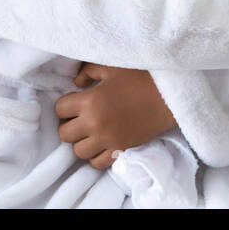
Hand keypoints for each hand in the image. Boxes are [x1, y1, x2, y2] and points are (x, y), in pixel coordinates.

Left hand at [53, 64, 177, 168]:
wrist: (168, 96)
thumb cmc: (140, 77)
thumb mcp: (112, 66)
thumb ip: (88, 70)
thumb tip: (76, 83)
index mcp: (90, 101)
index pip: (60, 109)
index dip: (65, 104)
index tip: (74, 101)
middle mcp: (95, 123)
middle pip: (64, 134)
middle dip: (69, 124)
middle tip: (79, 117)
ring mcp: (107, 140)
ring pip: (78, 151)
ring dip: (81, 141)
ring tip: (90, 131)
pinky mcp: (120, 150)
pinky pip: (97, 163)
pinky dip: (95, 156)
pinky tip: (101, 144)